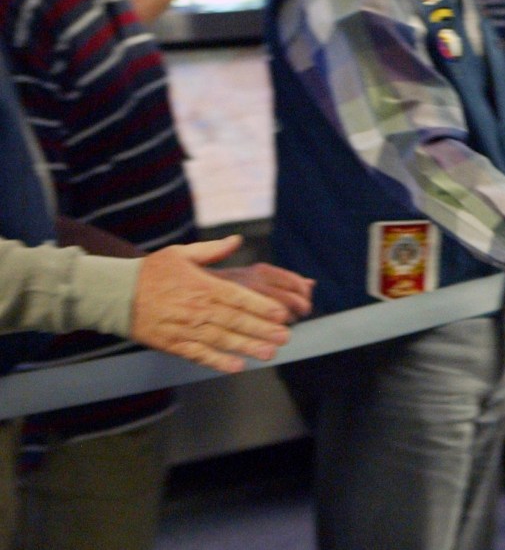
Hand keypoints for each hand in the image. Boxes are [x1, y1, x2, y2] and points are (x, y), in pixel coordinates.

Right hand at [130, 236, 295, 372]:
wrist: (116, 294)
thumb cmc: (151, 272)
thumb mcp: (181, 253)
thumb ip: (212, 250)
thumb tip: (236, 240)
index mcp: (203, 286)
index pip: (239, 298)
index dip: (262, 307)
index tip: (281, 314)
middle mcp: (197, 309)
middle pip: (236, 321)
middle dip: (263, 330)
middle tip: (285, 336)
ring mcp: (185, 328)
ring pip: (222, 340)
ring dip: (247, 348)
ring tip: (269, 353)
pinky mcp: (173, 344)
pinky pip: (199, 355)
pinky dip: (218, 362)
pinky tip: (236, 367)